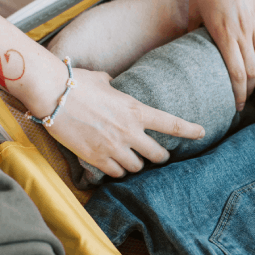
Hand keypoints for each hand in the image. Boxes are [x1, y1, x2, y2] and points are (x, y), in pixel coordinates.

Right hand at [46, 68, 204, 177]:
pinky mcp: (96, 158)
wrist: (52, 95)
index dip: (189, 130)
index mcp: (135, 110)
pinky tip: (113, 165)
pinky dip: (117, 170)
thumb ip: (113, 87)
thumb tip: (111, 83)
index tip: (201, 132)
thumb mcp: (103, 81)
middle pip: (157, 155)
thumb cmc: (76, 83)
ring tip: (130, 159)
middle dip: (160, 156)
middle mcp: (129, 131)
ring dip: (136, 164)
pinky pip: (116, 173)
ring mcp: (113, 147)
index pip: (171, 123)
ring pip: (137, 167)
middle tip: (159, 156)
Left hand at [189, 0, 254, 108]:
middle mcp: (241, 29)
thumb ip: (193, 33)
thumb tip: (189, 53)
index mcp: (221, 32)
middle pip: (252, 70)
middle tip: (248, 103)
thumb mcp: (193, 10)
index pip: (235, 73)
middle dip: (250, 91)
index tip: (236, 105)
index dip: (238, 93)